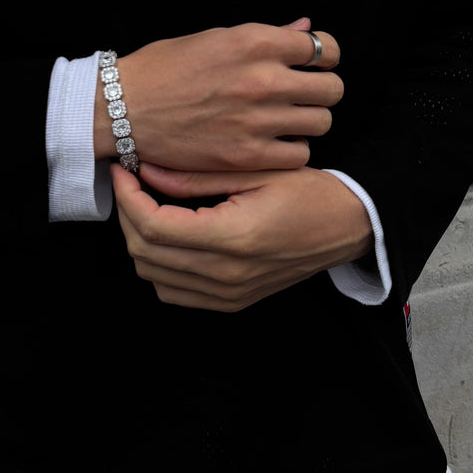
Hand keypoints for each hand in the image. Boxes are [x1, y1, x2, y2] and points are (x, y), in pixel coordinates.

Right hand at [94, 19, 341, 171]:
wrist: (121, 109)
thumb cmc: (164, 69)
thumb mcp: (215, 38)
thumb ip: (268, 35)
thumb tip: (306, 29)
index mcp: (256, 42)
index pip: (324, 49)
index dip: (324, 58)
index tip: (314, 65)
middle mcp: (263, 79)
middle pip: (332, 89)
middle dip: (322, 90)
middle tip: (303, 95)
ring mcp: (257, 120)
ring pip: (320, 123)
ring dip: (308, 121)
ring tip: (287, 120)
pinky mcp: (246, 155)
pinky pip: (299, 154)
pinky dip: (292, 150)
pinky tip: (275, 142)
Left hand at [112, 162, 372, 311]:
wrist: (348, 227)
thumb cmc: (309, 192)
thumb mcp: (256, 170)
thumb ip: (197, 175)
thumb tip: (145, 170)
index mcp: (234, 237)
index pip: (154, 226)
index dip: (128, 197)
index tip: (123, 170)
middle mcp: (227, 274)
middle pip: (145, 253)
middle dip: (127, 215)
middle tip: (132, 183)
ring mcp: (229, 294)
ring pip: (152, 276)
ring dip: (140, 240)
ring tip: (148, 205)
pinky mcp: (231, 302)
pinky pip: (174, 292)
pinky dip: (159, 265)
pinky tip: (169, 234)